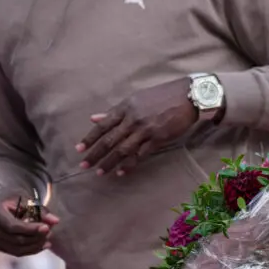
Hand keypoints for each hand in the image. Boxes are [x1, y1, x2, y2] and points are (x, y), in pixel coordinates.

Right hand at [0, 185, 58, 256]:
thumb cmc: (12, 197)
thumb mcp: (25, 198)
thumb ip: (40, 209)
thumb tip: (56, 221)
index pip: (13, 226)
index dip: (31, 229)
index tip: (47, 228)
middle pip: (16, 240)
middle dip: (36, 238)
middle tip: (50, 231)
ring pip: (16, 249)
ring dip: (35, 245)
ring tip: (48, 238)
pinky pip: (15, 252)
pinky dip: (30, 249)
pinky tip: (42, 244)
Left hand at [77, 77, 198, 175]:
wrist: (189, 96)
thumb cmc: (162, 95)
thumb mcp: (136, 99)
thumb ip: (115, 111)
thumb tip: (94, 118)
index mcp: (126, 107)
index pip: (103, 125)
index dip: (90, 138)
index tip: (79, 149)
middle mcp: (133, 119)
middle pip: (110, 140)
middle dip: (95, 154)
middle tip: (84, 165)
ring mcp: (146, 129)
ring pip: (123, 149)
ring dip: (109, 162)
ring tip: (100, 172)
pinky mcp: (158, 138)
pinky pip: (140, 154)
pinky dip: (129, 164)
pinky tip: (121, 172)